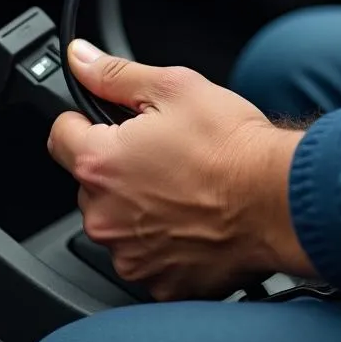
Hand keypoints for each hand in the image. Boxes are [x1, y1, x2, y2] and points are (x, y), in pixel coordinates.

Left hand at [48, 40, 313, 300]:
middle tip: (163, 152)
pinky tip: (194, 220)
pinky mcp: (159, 283)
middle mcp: (104, 217)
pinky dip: (164, 241)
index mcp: (99, 163)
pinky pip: (147, 256)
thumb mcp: (173, 88)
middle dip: (117, 165)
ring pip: (117, 220)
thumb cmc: (232, 147)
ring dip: (138, 205)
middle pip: (90, 180)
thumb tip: (79, 58)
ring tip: (184, 186)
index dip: (86, 120)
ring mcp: (130, 256)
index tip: (114, 123)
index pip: (60, 134)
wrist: (280, 200)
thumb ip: (115, 74)